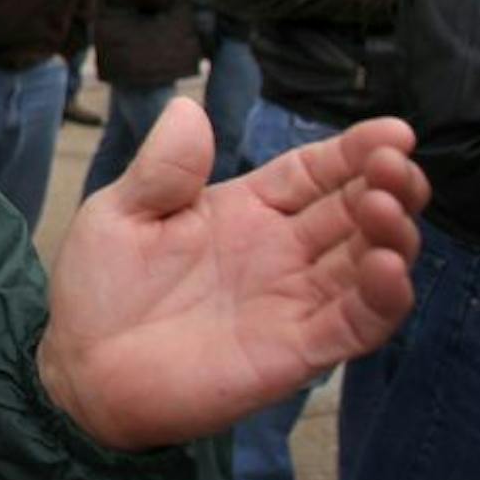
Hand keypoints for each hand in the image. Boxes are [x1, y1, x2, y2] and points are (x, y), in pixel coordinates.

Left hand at [40, 99, 427, 450]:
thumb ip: (161, 169)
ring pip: (367, 264)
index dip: (353, 151)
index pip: (314, 172)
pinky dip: (382, 298)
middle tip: (399, 165)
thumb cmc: (100, 290)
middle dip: (387, 185)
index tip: (393, 131)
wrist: (81, 372)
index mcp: (245, 210)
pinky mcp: (296, 352)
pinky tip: (388, 267)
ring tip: (390, 206)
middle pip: (354, 212)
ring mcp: (293, 302)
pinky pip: (356, 324)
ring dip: (391, 235)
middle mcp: (281, 253)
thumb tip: (188, 107)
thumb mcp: (120, 213)